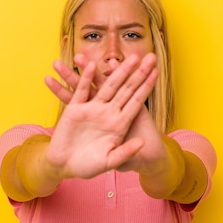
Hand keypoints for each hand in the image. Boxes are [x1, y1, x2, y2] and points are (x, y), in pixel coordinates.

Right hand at [43, 53, 158, 178]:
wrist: (65, 165)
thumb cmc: (88, 166)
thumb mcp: (109, 161)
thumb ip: (125, 152)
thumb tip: (141, 143)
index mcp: (119, 123)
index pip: (137, 100)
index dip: (146, 85)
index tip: (157, 71)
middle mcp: (108, 112)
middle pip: (126, 88)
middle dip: (137, 71)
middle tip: (149, 55)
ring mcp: (92, 109)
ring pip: (106, 85)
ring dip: (115, 71)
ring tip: (124, 56)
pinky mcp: (75, 108)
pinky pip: (81, 90)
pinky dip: (85, 78)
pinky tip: (90, 65)